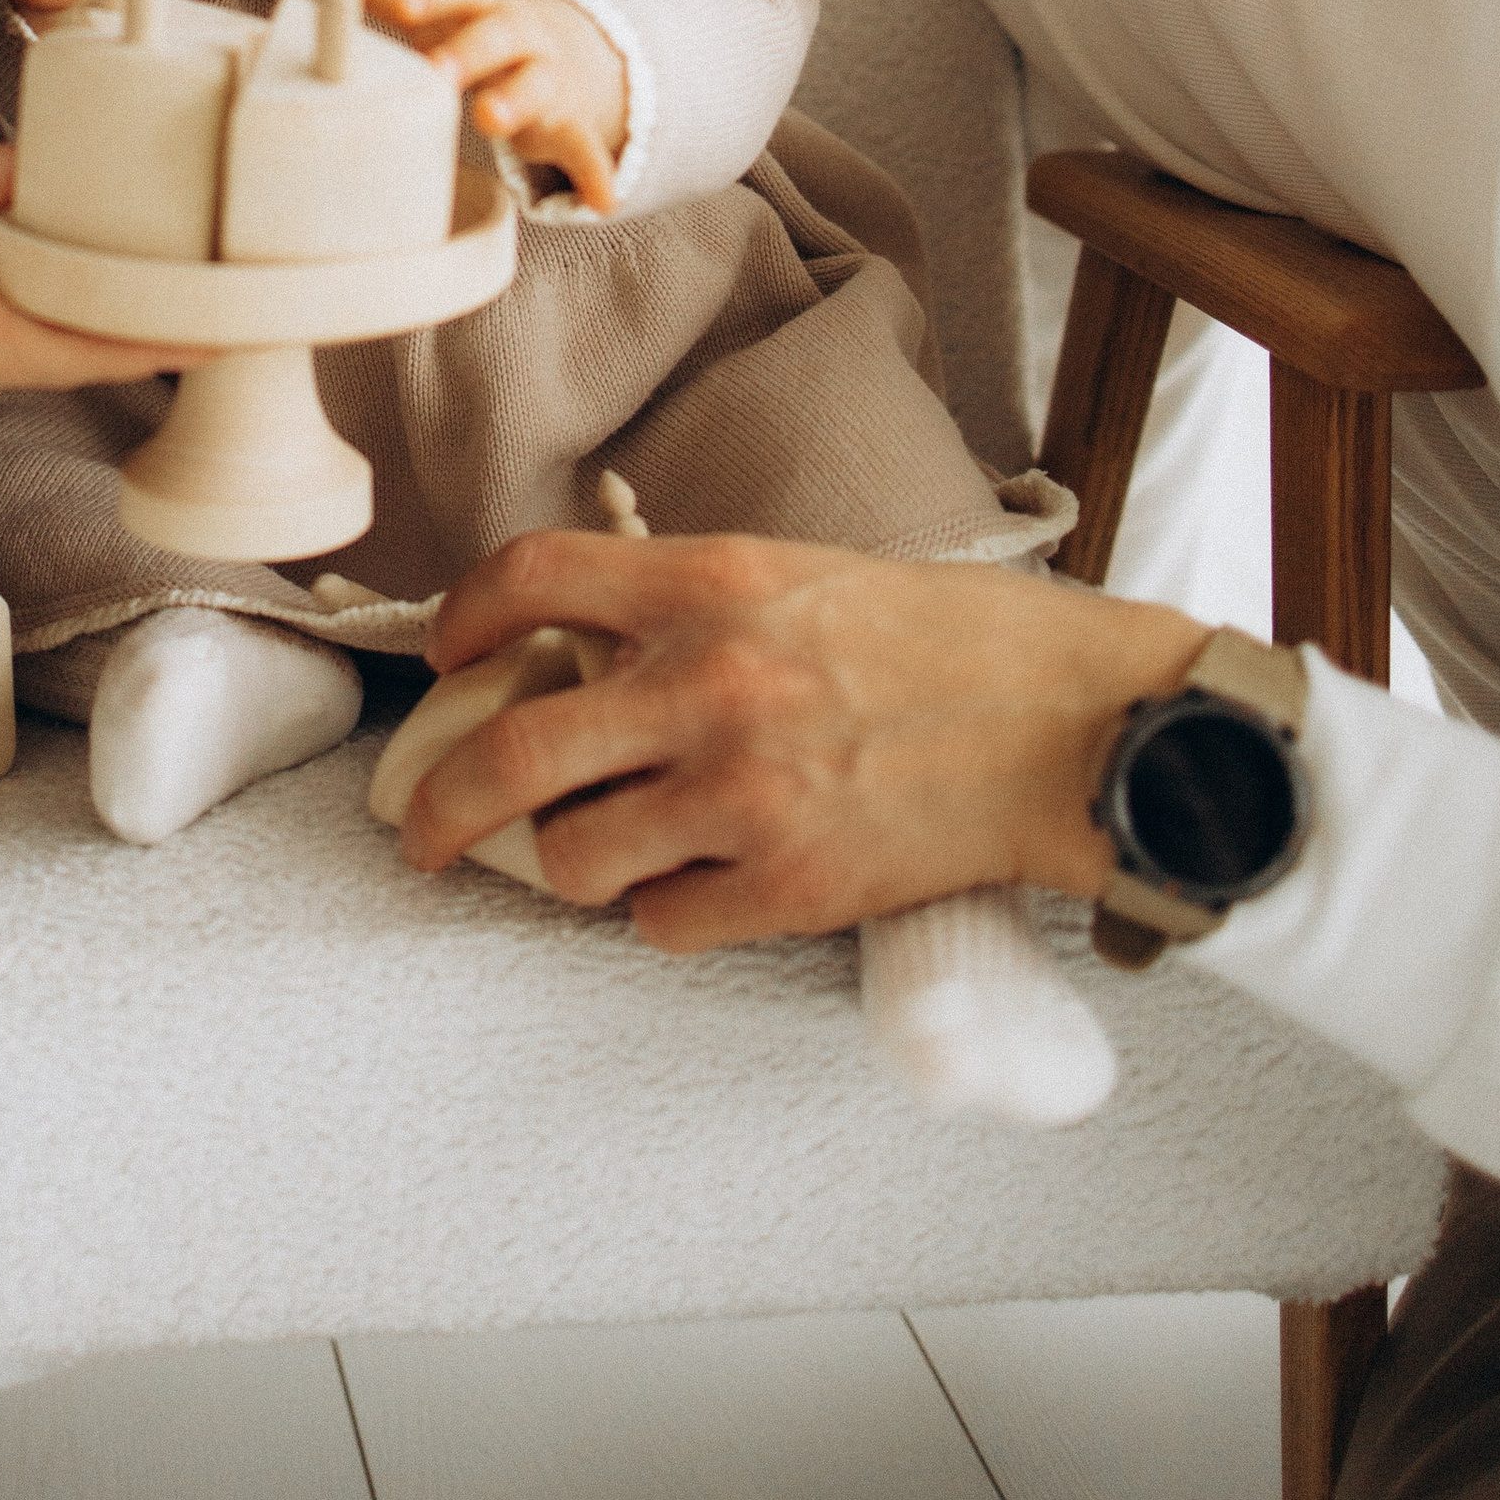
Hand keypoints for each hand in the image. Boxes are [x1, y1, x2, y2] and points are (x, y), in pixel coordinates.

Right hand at [0, 116, 196, 444]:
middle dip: (140, 322)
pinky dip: (33, 321)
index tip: (221, 329)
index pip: (30, 348)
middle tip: (234, 268)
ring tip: (169, 256)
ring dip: (88, 319)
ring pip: (21, 361)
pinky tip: (61, 269)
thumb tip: (16, 175)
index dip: (135, 344)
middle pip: (47, 360)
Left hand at [358, 0, 627, 211]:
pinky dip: (595, 173)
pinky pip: (586, 146)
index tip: (403, 5)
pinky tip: (601, 200)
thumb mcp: (443, 10)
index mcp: (484, 4)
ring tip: (490, 120)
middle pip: (499, 34)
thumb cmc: (479, 33)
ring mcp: (549, 78)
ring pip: (537, 85)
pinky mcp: (570, 123)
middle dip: (469, 50)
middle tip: (436, 71)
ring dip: (516, 102)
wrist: (564, 54)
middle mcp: (521, 34)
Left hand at [394, 529, 1206, 949]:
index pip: (531, 577)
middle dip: (442, 806)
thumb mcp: (808, 576)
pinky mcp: (789, 884)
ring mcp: (743, 790)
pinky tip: (700, 888)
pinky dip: (663, 913)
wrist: (1075, 723)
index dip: (462, 617)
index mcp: (711, 584)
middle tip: (425, 832)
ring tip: (604, 855)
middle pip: (509, 751)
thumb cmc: (956, 642)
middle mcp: (707, 683)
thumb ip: (695, 606)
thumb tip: (589, 649)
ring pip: (574, 858)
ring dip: (572, 865)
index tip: (446, 656)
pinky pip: (661, 923)